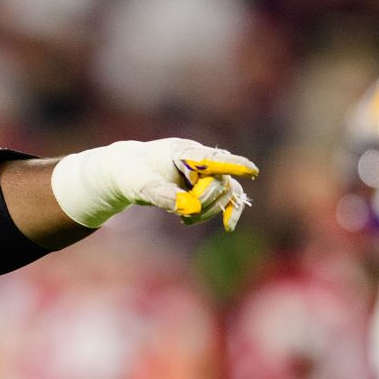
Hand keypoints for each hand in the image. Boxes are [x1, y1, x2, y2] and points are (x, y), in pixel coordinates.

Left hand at [51, 138, 258, 229]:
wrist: (126, 172)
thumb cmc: (131, 174)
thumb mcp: (140, 185)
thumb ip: (162, 194)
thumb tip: (188, 207)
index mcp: (183, 151)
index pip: (212, 158)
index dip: (232, 164)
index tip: (252, 170)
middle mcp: (199, 159)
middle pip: (220, 181)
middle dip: (206, 201)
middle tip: (183, 214)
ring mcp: (203, 172)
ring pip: (224, 192)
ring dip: (210, 210)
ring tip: (186, 221)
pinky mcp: (203, 185)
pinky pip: (225, 198)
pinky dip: (226, 211)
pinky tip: (228, 227)